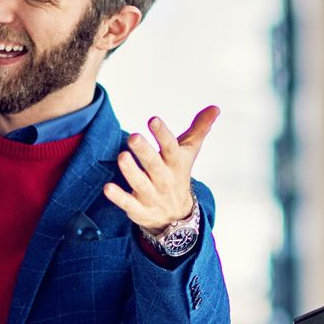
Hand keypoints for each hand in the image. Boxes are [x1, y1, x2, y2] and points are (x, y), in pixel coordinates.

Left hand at [104, 107, 218, 233]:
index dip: (162, 134)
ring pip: (140, 183)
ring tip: (122, 156)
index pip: (170, 147)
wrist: (177, 215)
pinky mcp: (139, 209)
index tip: (153, 120)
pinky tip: (107, 188)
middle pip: (154, 165)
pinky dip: (118, 197)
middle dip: (144, 151)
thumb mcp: (189, 152)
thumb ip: (199, 129)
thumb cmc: (178, 174)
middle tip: (133, 136)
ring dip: (131, 171)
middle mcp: (164, 179)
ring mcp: (152, 195)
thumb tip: (215, 108)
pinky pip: (128, 203)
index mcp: (175, 163)